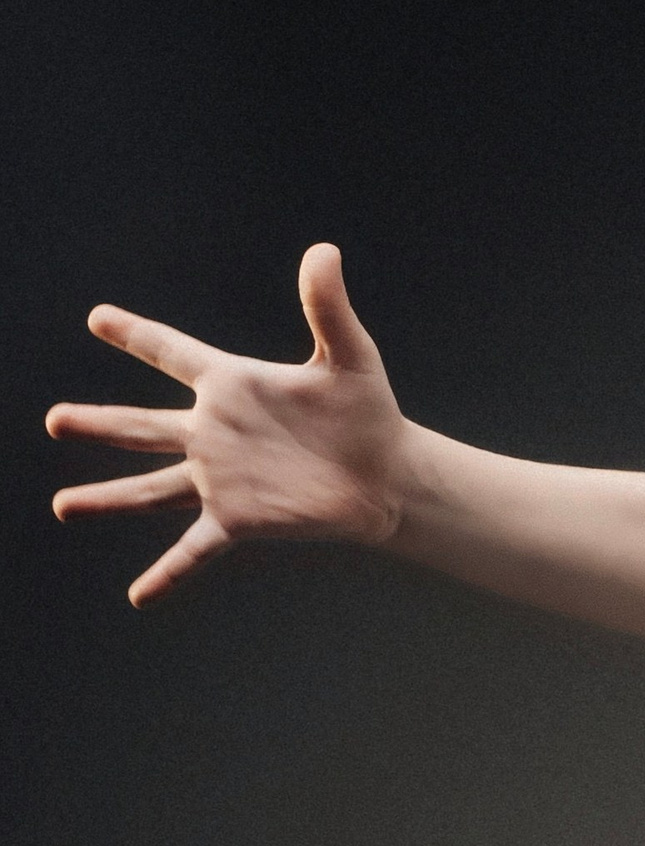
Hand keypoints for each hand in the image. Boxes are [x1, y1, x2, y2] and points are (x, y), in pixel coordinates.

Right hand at [48, 242, 408, 603]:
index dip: (137, 335)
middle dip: (99, 423)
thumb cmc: (369, 413)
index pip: (173, 353)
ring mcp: (220, 478)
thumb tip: (324, 250)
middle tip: (54, 418)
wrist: (390, 475)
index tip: (98, 317)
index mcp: (233, 386)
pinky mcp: (238, 519)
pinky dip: (168, 573)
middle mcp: (214, 432)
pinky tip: (139, 596)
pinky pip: (194, 549)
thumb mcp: (349, 356)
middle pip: (142, 425)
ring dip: (107, 497)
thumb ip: (327, 305)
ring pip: (150, 488)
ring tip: (62, 506)